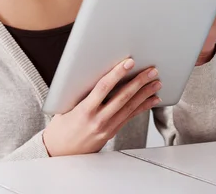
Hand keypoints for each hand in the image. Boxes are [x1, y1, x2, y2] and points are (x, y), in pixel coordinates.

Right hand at [42, 58, 160, 156]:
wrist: (60, 152)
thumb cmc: (61, 126)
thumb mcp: (65, 106)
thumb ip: (80, 91)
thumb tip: (93, 71)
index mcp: (84, 110)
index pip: (104, 87)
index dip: (117, 74)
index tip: (128, 63)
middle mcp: (98, 119)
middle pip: (123, 97)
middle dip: (139, 82)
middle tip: (151, 70)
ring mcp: (107, 127)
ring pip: (130, 107)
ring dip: (145, 93)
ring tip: (156, 82)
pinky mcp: (112, 132)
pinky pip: (130, 117)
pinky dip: (143, 107)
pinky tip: (152, 99)